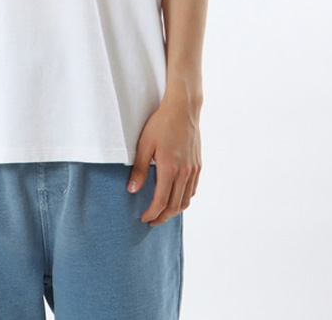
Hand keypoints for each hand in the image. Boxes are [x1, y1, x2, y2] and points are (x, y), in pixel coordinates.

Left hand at [127, 98, 201, 225]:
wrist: (183, 109)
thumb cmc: (161, 124)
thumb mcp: (144, 144)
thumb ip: (139, 169)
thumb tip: (133, 190)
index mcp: (170, 169)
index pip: (161, 202)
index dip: (151, 213)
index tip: (143, 218)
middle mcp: (184, 173)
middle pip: (175, 206)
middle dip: (162, 217)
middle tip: (151, 221)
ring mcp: (194, 170)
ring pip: (186, 200)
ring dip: (174, 211)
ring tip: (162, 213)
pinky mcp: (198, 165)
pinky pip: (193, 189)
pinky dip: (184, 199)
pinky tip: (176, 197)